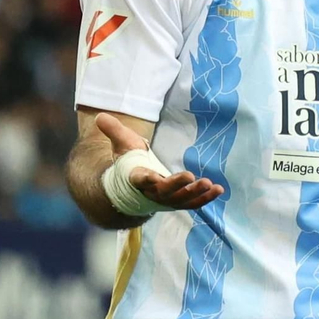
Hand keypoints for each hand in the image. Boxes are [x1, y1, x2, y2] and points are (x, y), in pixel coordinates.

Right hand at [94, 112, 222, 211]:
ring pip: (181, 200)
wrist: (132, 187)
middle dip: (177, 186)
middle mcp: (151, 192)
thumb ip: (114, 131)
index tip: (153, 177)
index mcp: (137, 178)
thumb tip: (99, 116)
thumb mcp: (122, 144)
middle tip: (191, 177)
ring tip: (211, 185)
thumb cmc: (129, 162)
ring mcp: (166, 199)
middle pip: (164, 192)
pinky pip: (193, 203)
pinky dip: (205, 198)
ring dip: (196, 194)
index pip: (141, 179)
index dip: (147, 179)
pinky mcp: (178, 201)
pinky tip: (219, 190)